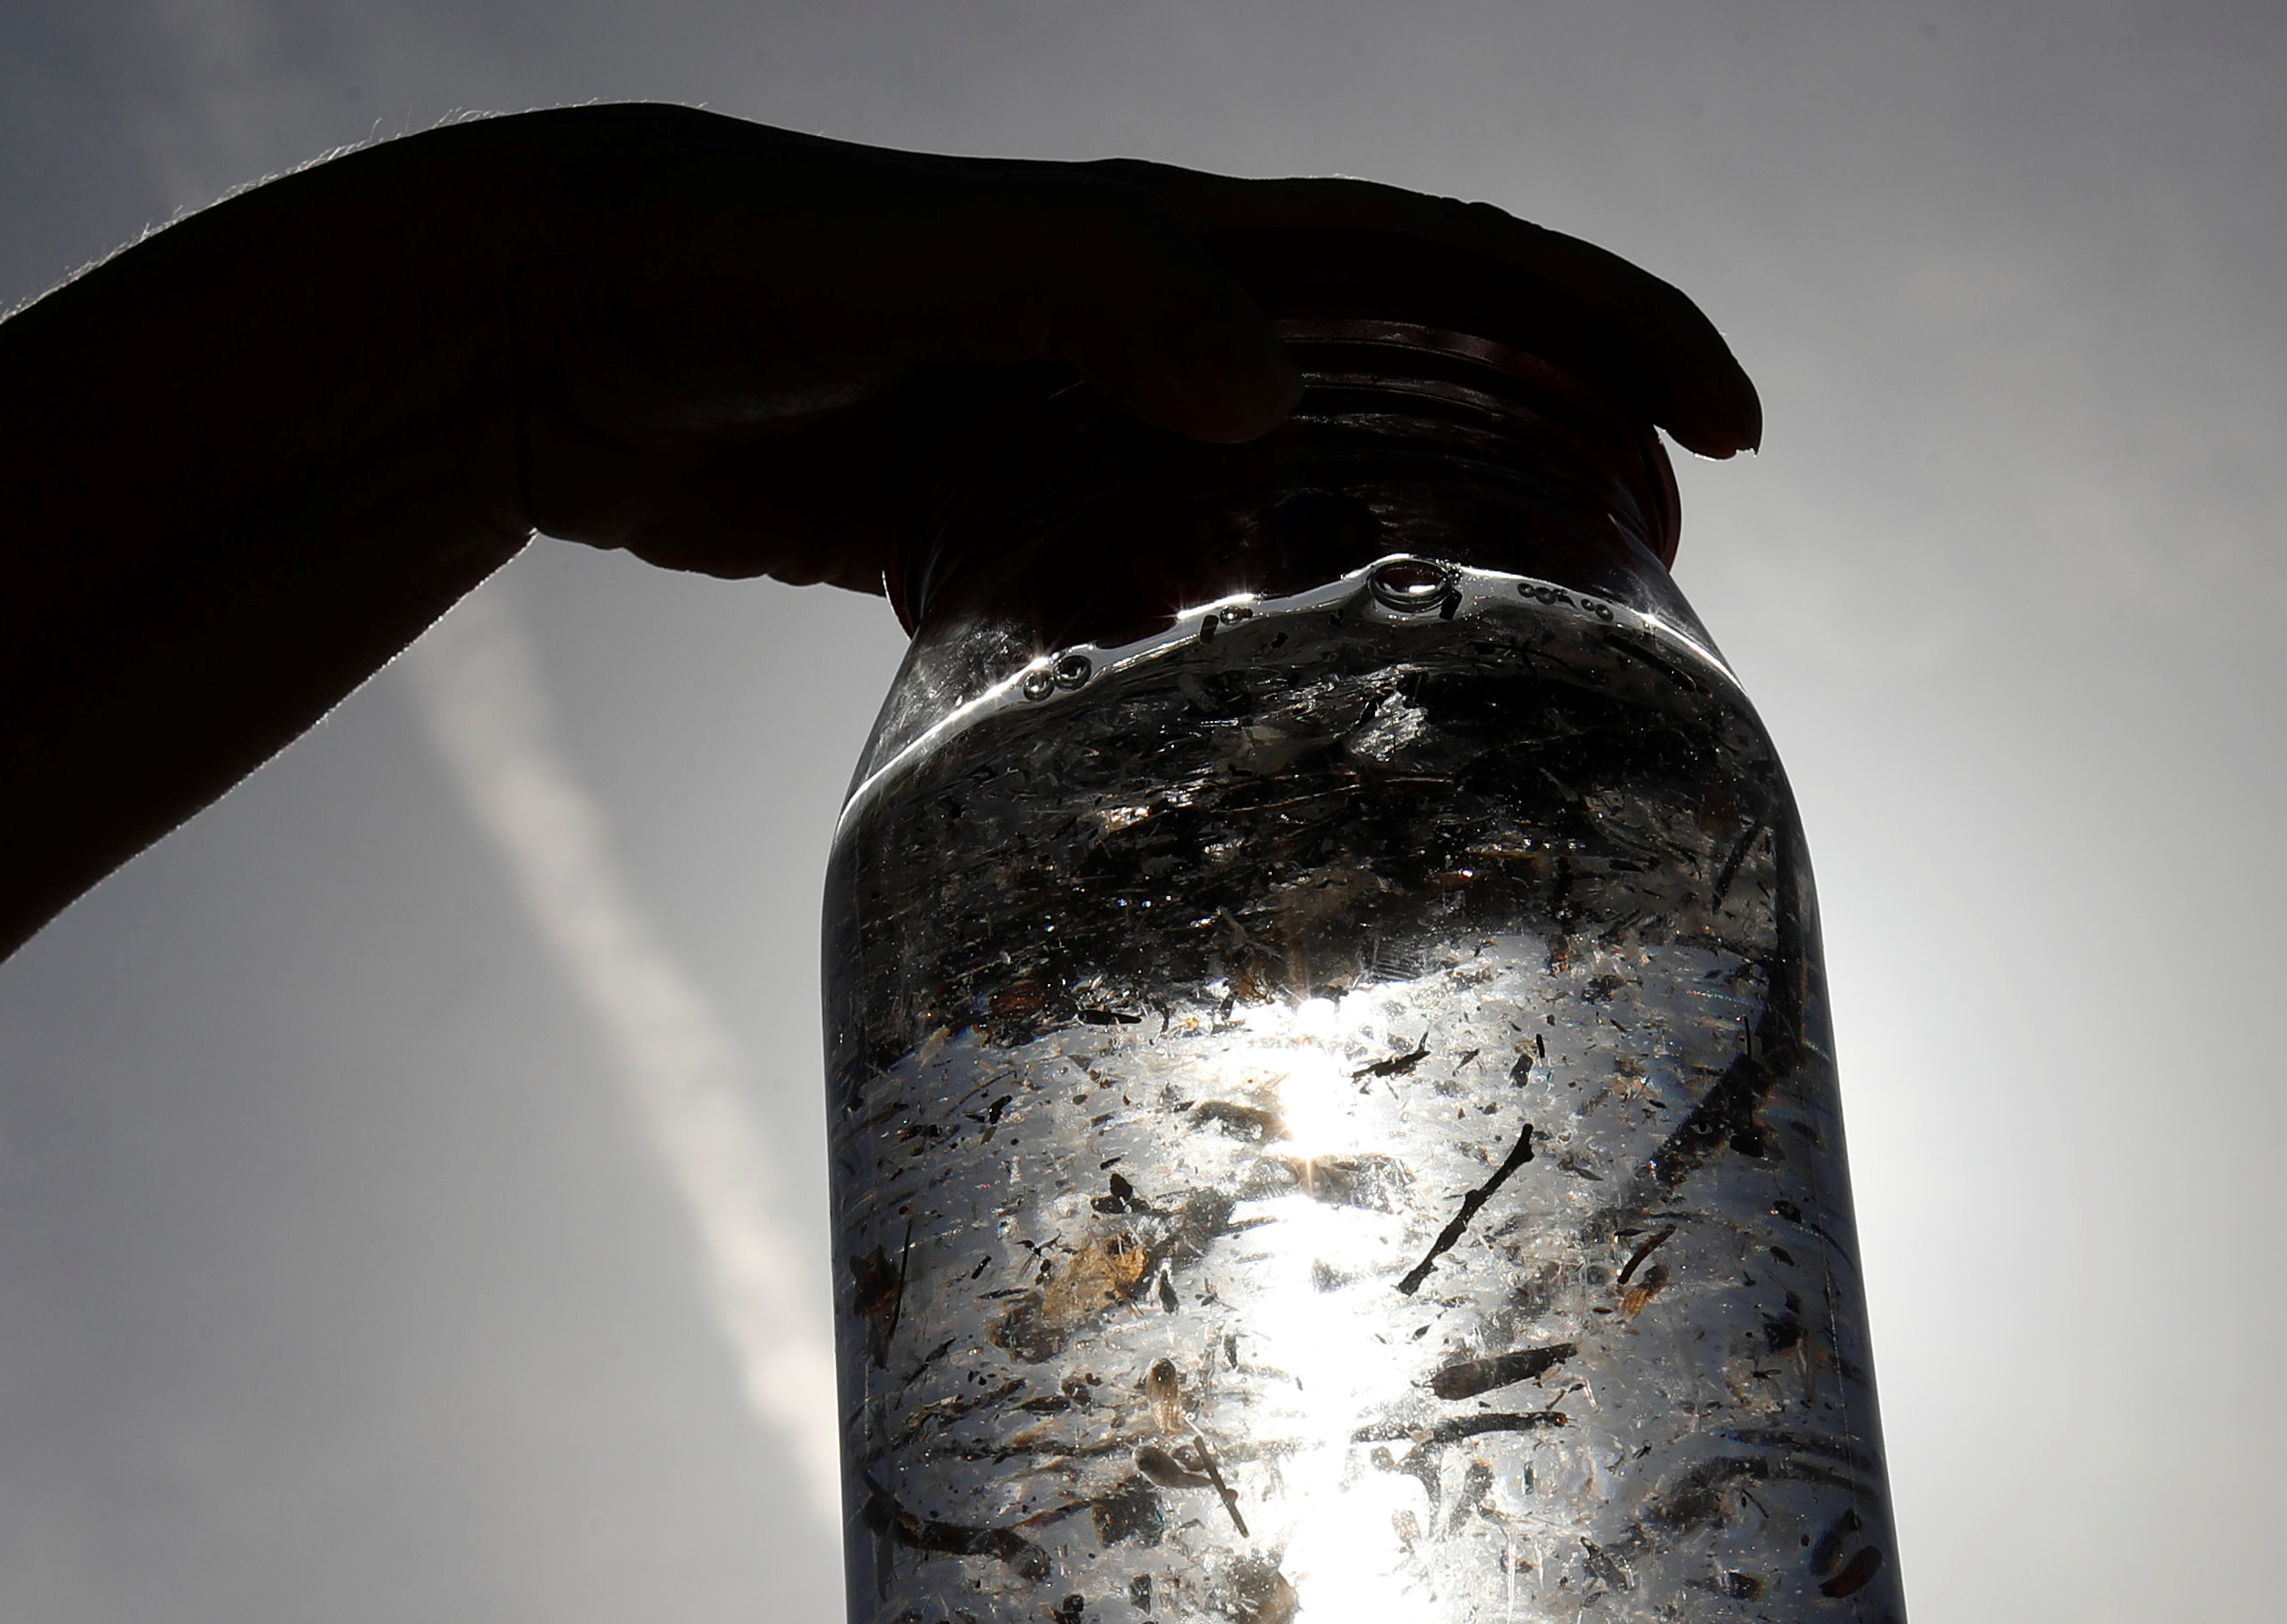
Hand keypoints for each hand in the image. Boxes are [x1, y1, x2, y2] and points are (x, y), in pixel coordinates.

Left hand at [421, 105, 1763, 588]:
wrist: (561, 324)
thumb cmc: (737, 265)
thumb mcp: (924, 270)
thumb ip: (1096, 304)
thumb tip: (1269, 391)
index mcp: (1173, 247)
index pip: (1445, 262)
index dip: (1602, 326)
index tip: (1725, 423)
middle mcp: (1150, 324)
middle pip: (1411, 376)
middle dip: (1553, 451)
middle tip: (1657, 567)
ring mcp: (1081, 419)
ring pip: (1300, 488)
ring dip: (1406, 554)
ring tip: (1500, 654)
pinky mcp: (996, 508)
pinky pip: (1152, 575)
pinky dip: (1218, 637)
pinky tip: (1245, 714)